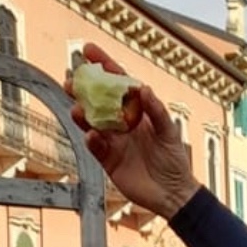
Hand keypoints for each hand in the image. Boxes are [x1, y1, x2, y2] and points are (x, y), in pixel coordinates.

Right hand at [69, 43, 200, 219]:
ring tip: (78, 108)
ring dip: (82, 113)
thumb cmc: (175, 161)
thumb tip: (142, 88)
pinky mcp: (108, 160)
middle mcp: (121, 123)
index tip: (88, 51)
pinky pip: (95, 146)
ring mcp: (113, 141)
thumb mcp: (169, 133)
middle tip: (72, 80)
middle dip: (83, 88)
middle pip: (97, 100)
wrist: (173, 195)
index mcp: (137, 112)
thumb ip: (156, 111)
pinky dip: (92, 139)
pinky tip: (93, 135)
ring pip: (91, 122)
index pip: (118, 84)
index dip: (104, 66)